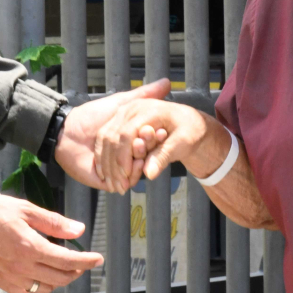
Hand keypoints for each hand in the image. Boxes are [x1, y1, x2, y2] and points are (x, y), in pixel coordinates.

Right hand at [0, 193, 102, 292]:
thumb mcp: (25, 209)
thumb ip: (53, 222)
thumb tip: (77, 230)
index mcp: (30, 247)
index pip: (67, 260)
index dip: (86, 261)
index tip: (97, 259)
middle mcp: (22, 267)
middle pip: (59, 278)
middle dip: (76, 271)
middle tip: (82, 262)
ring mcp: (10, 278)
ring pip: (45, 289)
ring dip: (59, 280)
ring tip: (63, 267)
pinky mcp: (0, 282)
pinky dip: (40, 289)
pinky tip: (42, 278)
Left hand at [55, 79, 171, 189]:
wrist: (68, 132)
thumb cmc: (93, 115)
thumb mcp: (122, 103)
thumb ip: (145, 94)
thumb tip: (167, 81)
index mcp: (133, 139)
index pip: (151, 141)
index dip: (157, 137)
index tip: (162, 130)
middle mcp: (128, 155)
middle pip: (147, 156)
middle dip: (150, 148)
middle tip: (148, 138)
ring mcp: (120, 169)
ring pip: (139, 170)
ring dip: (140, 160)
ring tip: (137, 148)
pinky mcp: (110, 181)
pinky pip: (125, 181)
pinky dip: (130, 173)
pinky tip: (130, 165)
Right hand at [94, 99, 217, 192]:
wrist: (188, 121)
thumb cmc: (189, 130)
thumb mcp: (182, 143)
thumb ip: (163, 157)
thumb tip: (149, 174)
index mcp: (148, 109)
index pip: (126, 134)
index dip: (124, 157)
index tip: (127, 176)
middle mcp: (132, 107)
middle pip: (112, 137)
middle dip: (113, 163)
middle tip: (119, 185)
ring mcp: (123, 112)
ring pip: (105, 138)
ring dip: (106, 162)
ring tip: (114, 183)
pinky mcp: (119, 119)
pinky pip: (104, 138)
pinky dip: (103, 156)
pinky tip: (106, 173)